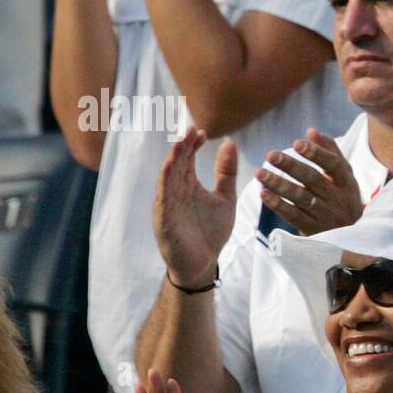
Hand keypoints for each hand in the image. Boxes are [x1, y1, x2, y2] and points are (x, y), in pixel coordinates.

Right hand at [153, 127, 237, 285]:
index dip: (192, 144)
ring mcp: (168, 205)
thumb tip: (229, 143)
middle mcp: (176, 191)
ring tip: (179, 144)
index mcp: (188, 185)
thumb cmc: (211, 231)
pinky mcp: (164, 220)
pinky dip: (165, 185)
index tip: (201, 131)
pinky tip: (168, 170)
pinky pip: (163, 200)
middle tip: (189, 130)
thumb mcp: (225, 198)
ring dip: (172, 161)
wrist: (202, 263)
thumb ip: (226, 173)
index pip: (188, 159)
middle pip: (177, 164)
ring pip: (168, 178)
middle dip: (182, 147)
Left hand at [257, 129, 363, 233]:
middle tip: (271, 155)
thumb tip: (310, 130)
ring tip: (260, 173)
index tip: (297, 143)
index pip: (333, 164)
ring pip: (301, 198)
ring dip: (279, 185)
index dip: (316, 153)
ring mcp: (326, 215)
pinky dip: (278, 205)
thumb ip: (330, 151)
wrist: (352, 238)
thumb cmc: (344, 198)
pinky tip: (264, 194)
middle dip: (291, 166)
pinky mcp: (313, 230)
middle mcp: (337, 198)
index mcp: (346, 181)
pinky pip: (293, 216)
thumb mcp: (344, 176)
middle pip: (313, 179)